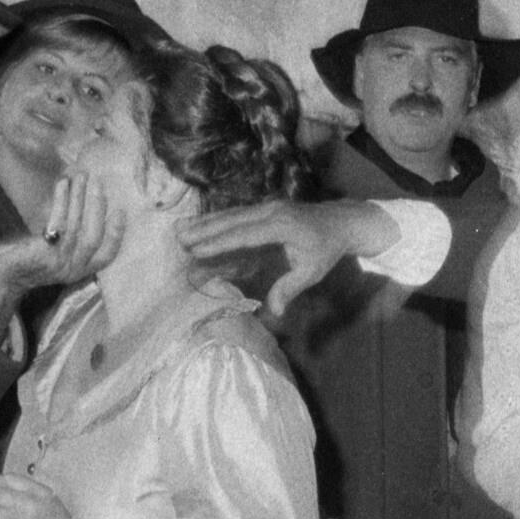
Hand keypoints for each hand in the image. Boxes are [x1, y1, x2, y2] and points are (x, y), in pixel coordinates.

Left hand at [0, 175, 122, 337]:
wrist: (5, 272)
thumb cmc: (34, 254)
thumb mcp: (60, 248)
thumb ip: (75, 231)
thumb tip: (87, 194)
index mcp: (82, 268)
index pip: (107, 254)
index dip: (116, 233)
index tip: (121, 210)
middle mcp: (73, 268)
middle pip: (93, 236)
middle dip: (97, 207)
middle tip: (98, 182)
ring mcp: (58, 262)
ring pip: (76, 226)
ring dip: (79, 197)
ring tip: (81, 176)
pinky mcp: (43, 252)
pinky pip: (57, 222)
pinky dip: (62, 200)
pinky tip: (63, 184)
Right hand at [179, 200, 396, 315]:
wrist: (341, 222)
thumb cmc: (326, 249)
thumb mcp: (312, 271)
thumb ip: (290, 288)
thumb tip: (274, 312)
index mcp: (282, 226)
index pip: (244, 235)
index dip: (219, 243)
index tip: (197, 251)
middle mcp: (271, 211)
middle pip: (232, 221)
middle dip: (204, 230)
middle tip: (178, 239)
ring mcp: (267, 206)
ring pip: (231, 214)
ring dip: (205, 222)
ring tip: (180, 229)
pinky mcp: (264, 207)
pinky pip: (237, 213)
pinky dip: (216, 219)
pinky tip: (200, 224)